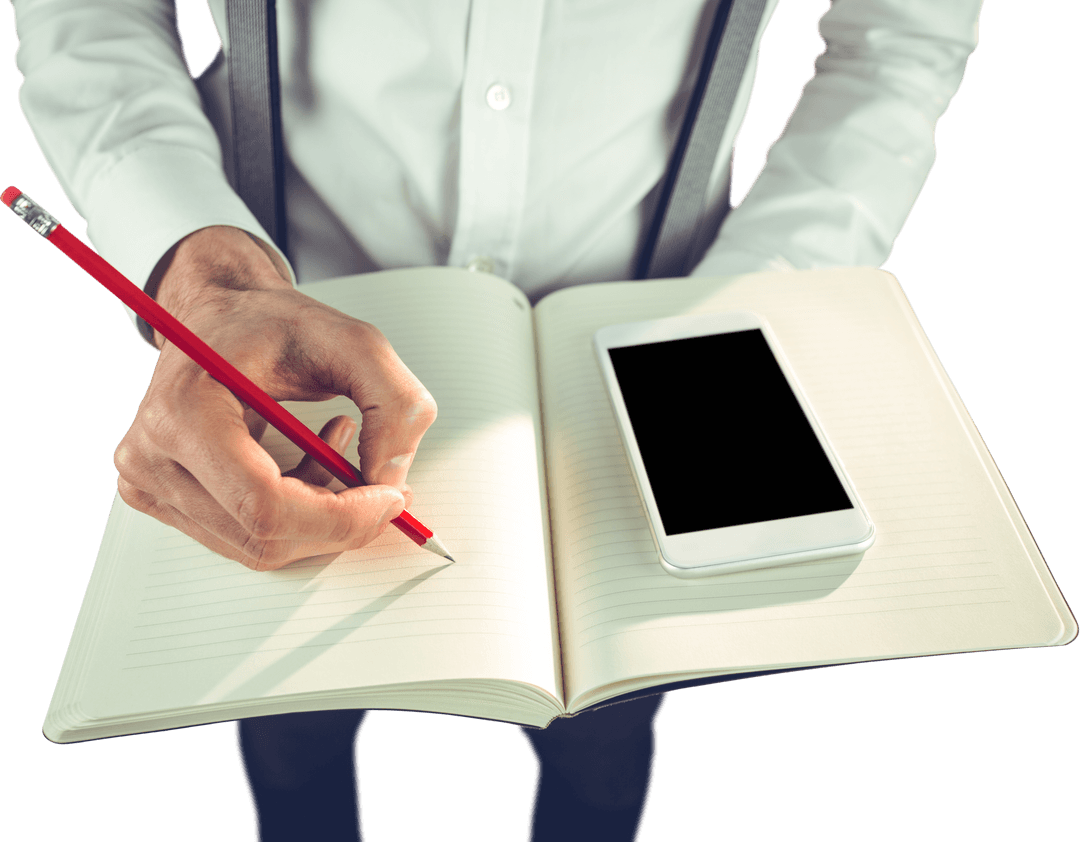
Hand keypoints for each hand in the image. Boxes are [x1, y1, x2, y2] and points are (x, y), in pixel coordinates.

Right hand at [113, 226, 436, 569]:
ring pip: (261, 546)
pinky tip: (311, 460)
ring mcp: (151, 485)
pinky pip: (248, 536)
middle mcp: (151, 457)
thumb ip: (396, 403)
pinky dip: (297, 514)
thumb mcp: (356, 341)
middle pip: (264, 536)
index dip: (339, 517)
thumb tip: (392, 479)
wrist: (219, 313)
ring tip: (339, 448)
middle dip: (339, 522)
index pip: (264, 505)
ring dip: (319, 515)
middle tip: (385, 483)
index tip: (392, 498)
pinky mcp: (167, 500)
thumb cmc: (272, 322)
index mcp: (182, 413)